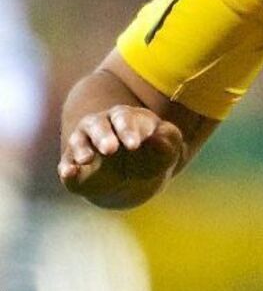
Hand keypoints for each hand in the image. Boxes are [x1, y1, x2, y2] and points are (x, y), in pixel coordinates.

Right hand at [58, 105, 183, 206]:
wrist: (138, 173)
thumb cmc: (155, 151)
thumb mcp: (167, 146)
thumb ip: (166, 141)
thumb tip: (158, 140)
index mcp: (125, 117)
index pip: (124, 118)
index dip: (127, 130)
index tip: (134, 145)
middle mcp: (100, 126)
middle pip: (97, 124)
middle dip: (102, 136)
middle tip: (110, 149)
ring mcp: (84, 145)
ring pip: (78, 141)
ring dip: (81, 149)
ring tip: (87, 159)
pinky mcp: (75, 167)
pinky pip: (67, 166)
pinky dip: (67, 169)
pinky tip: (68, 173)